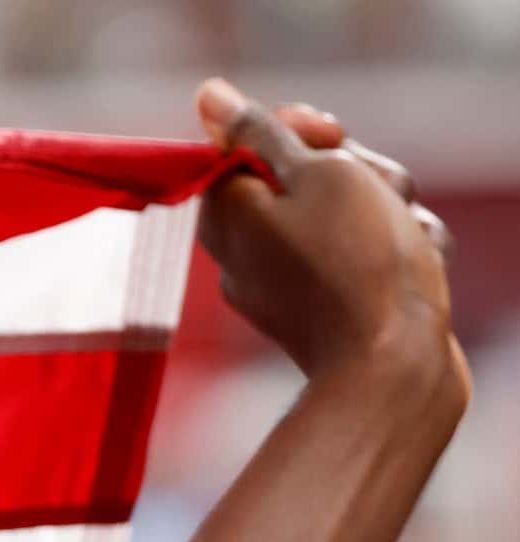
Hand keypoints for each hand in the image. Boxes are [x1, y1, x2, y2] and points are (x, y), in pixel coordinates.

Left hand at [192, 81, 466, 408]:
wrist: (394, 365)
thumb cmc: (358, 260)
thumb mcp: (317, 172)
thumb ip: (263, 132)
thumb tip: (209, 96)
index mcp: (226, 215)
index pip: (247, 144)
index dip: (299, 129)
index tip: (331, 137)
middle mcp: (244, 250)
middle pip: (304, 175)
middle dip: (355, 171)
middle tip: (374, 193)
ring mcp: (285, 281)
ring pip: (347, 209)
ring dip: (386, 208)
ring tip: (401, 235)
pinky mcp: (327, 305)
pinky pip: (364, 253)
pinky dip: (393, 249)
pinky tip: (411, 264)